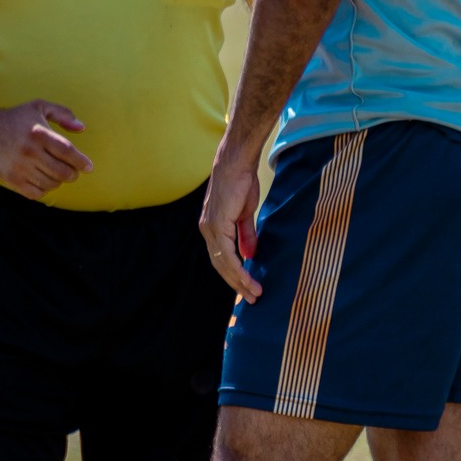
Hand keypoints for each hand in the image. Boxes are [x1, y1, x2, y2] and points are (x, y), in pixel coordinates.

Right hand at [0, 99, 92, 200]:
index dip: (81, 161)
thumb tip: (82, 128)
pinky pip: (36, 193)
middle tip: (72, 171)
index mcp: (38, 132)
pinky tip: (42, 180)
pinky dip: (44, 189)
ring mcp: (19, 167)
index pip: (67, 151)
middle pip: (62, 172)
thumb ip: (63, 114)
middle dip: (72, 174)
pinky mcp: (11, 179)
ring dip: (58, 181)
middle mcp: (29, 151)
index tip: (89, 167)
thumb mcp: (39, 107)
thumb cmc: (16, 118)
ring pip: (51, 184)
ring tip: (55, 173)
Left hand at [201, 152, 262, 298]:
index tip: (248, 288)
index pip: (221, 258)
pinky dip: (237, 268)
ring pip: (222, 263)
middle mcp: (206, 230)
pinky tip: (247, 279)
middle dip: (236, 283)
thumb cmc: (241, 183)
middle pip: (220, 265)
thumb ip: (246, 235)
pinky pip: (226, 254)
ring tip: (254, 293)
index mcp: (212, 228)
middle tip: (252, 297)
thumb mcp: (245, 214)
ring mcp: (210, 228)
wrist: (237, 163)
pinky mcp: (217, 225)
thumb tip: (249, 255)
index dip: (234, 274)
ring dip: (239, 280)